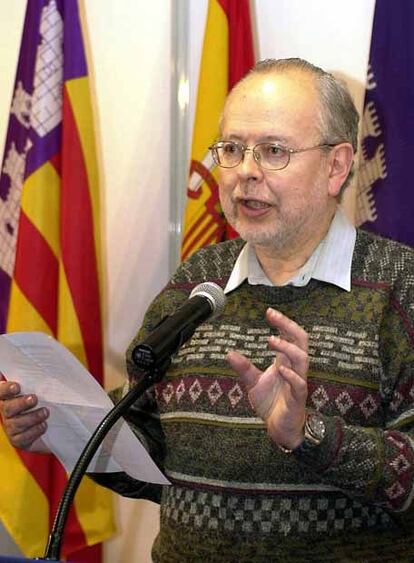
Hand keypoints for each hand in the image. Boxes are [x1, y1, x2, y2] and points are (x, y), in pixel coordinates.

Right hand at [0, 380, 49, 451]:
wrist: (50, 423)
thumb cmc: (42, 401)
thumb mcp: (39, 389)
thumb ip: (37, 382)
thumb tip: (46, 368)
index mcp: (8, 397)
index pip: (0, 391)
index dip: (6, 389)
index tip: (17, 387)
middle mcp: (6, 412)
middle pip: (7, 408)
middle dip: (21, 404)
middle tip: (34, 399)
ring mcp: (11, 427)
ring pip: (16, 424)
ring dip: (32, 417)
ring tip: (45, 412)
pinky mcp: (18, 440)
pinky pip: (23, 437)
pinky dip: (35, 431)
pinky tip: (43, 425)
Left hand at [226, 307, 308, 449]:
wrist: (279, 428)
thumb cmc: (271, 403)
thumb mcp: (253, 383)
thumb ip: (244, 368)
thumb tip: (229, 353)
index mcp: (285, 362)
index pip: (290, 336)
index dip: (282, 323)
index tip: (269, 312)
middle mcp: (294, 368)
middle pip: (300, 341)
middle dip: (288, 326)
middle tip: (273, 316)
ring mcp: (298, 382)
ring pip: (302, 359)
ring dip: (288, 348)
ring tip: (272, 340)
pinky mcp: (297, 398)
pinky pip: (299, 384)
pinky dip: (291, 375)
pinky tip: (281, 369)